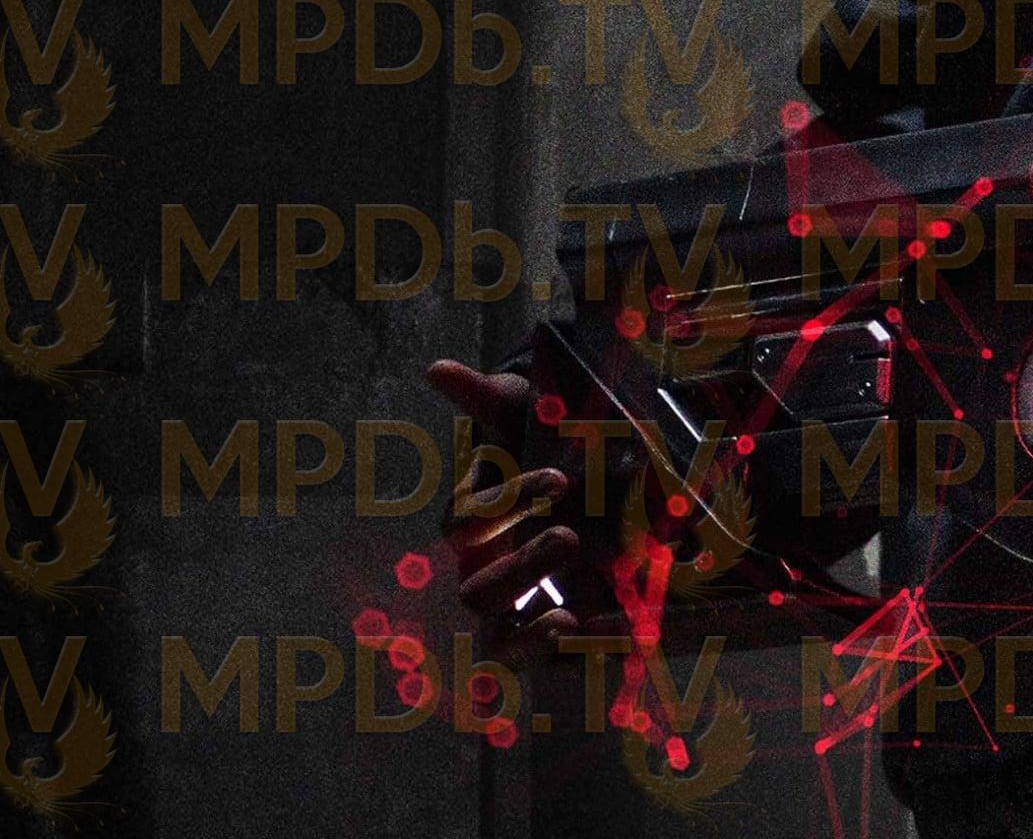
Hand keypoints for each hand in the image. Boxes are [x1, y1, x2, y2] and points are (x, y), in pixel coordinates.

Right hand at [424, 359, 579, 657]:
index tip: (558, 479)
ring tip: (568, 614)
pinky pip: (531, 662)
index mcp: (472, 523)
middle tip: (570, 536)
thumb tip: (438, 369)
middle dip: (521, 565)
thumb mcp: (523, 421)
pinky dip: (548, 658)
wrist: (595, 487)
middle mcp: (480, 573)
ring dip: (527, 631)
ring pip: (493, 637)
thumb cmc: (545, 451)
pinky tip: (580, 637)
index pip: (467, 520)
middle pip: (476, 587)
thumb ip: (485, 400)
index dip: (508, 500)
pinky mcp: (542, 639)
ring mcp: (509, 612)